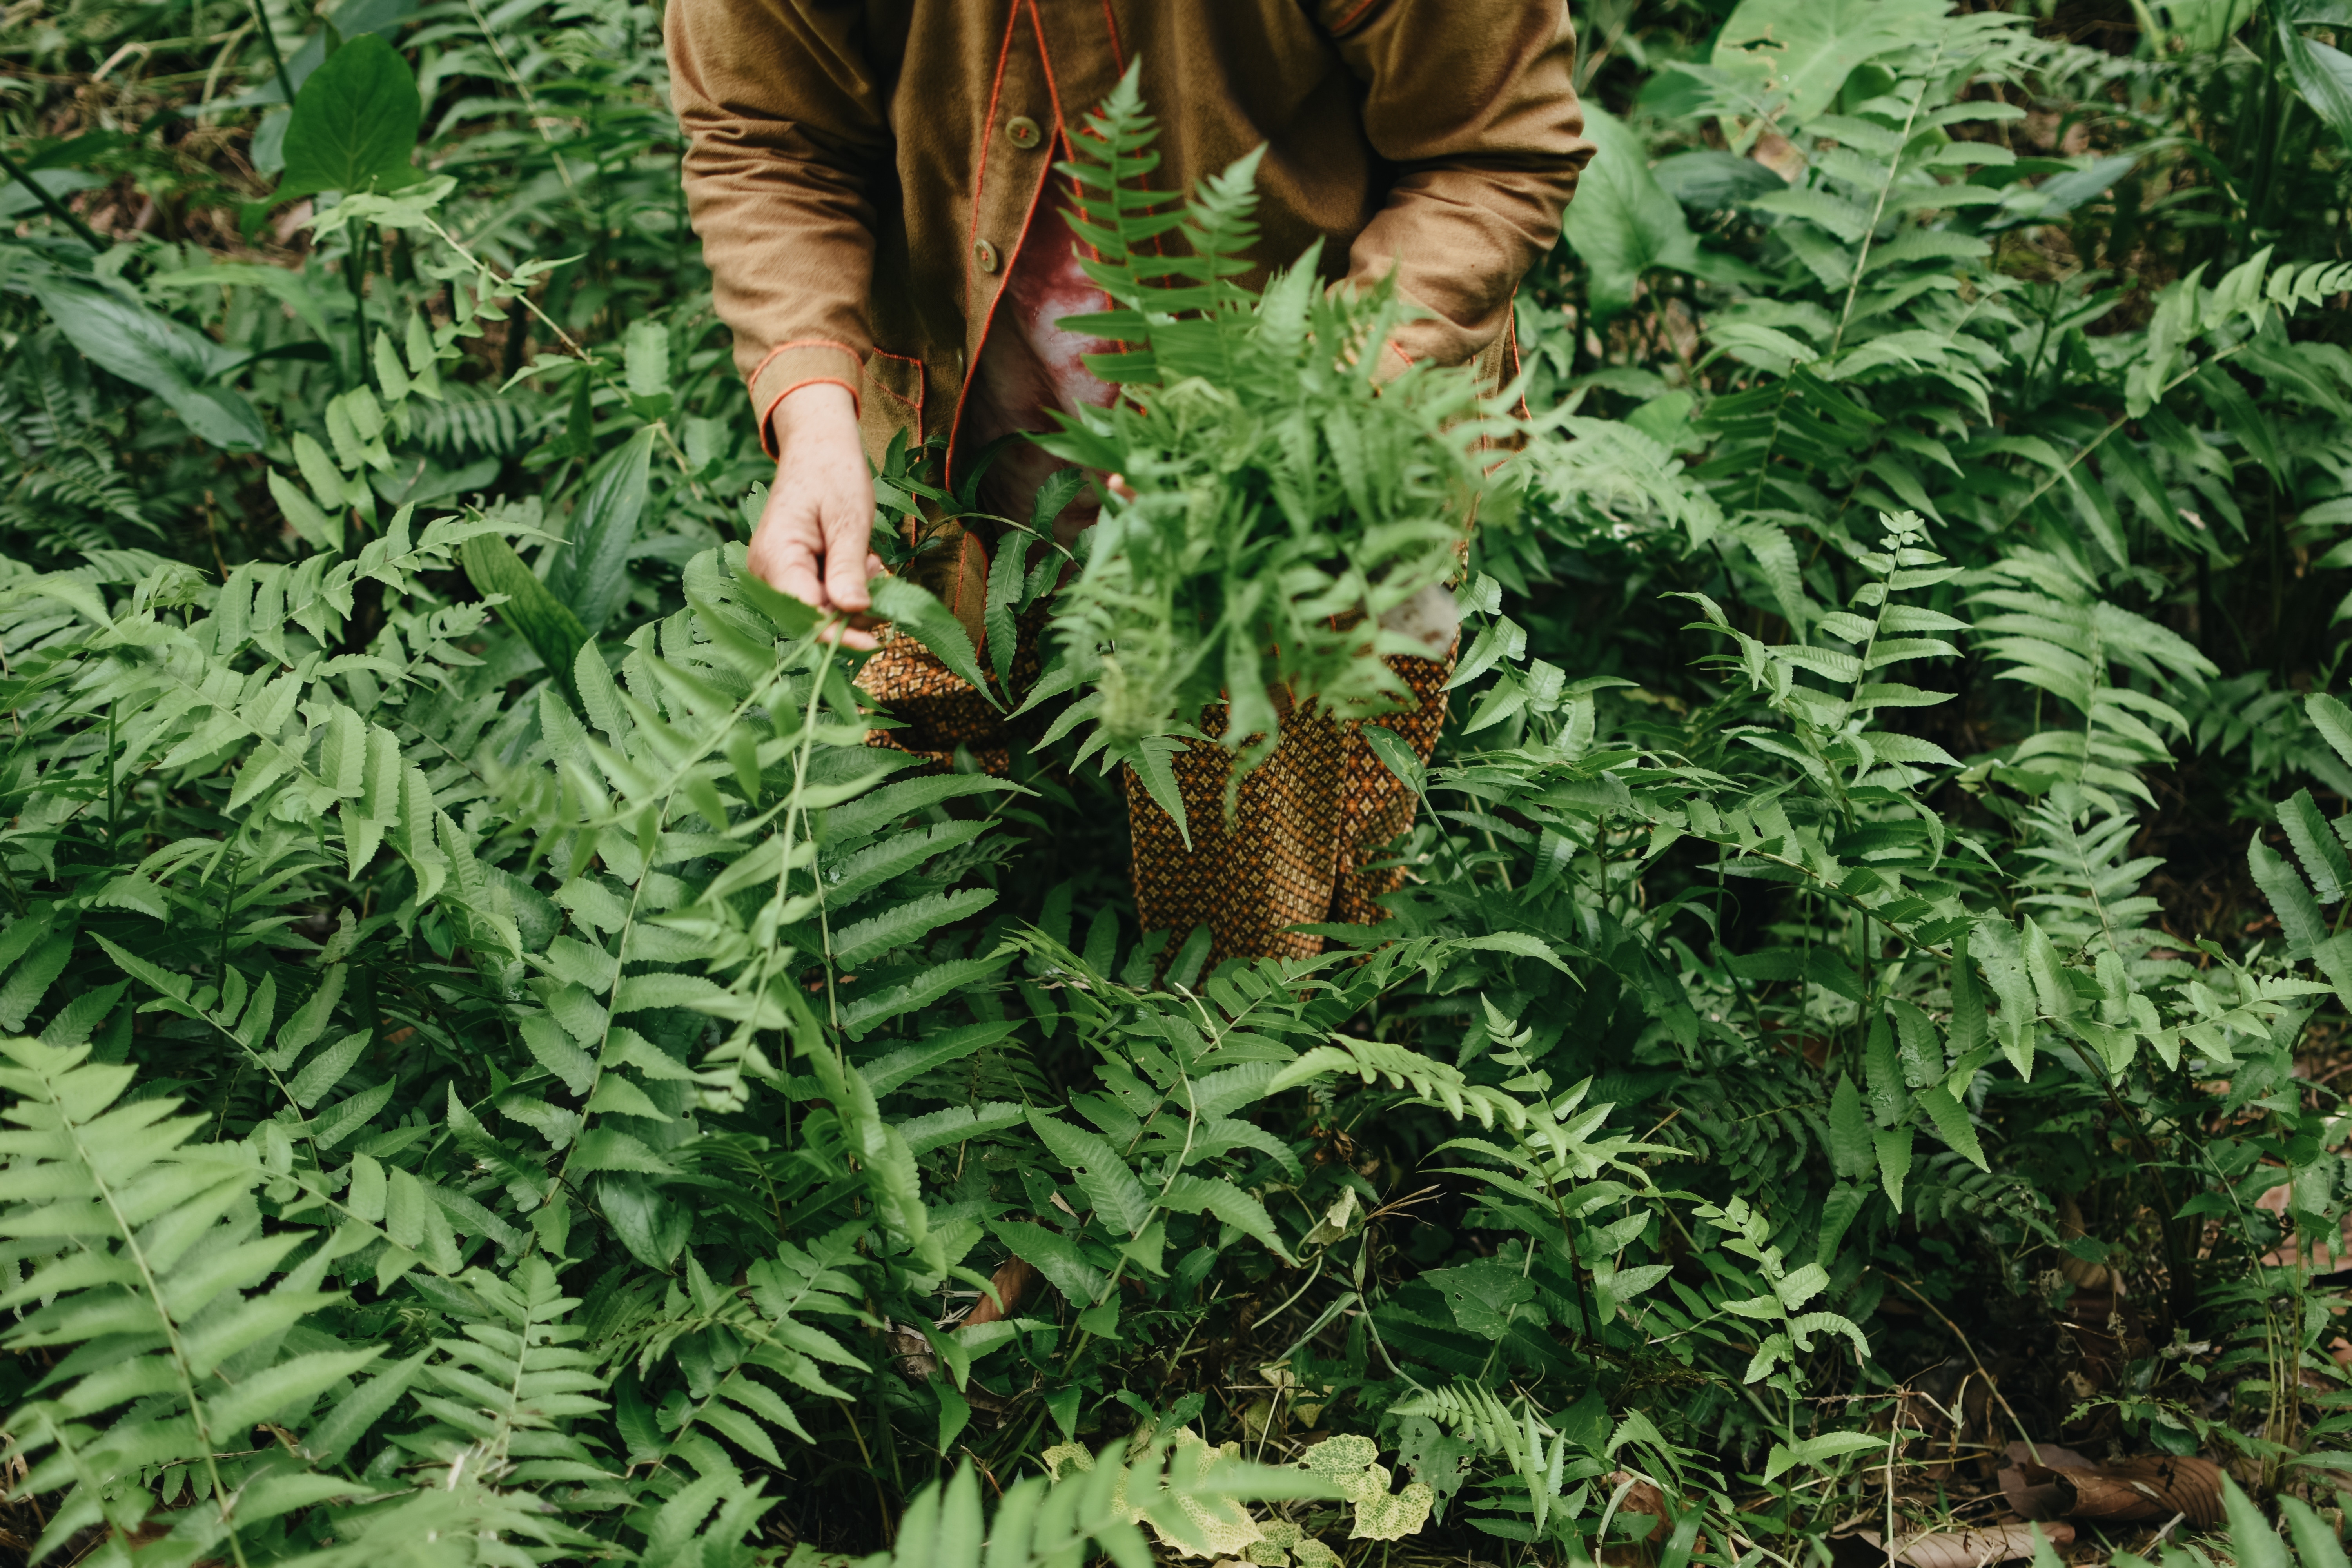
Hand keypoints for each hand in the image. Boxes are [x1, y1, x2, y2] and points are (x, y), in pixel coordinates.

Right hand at [746, 381, 883, 648]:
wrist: (817, 446)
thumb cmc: (833, 473)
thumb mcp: (849, 520)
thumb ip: (847, 566)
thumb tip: (852, 610)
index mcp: (775, 556)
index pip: (804, 613)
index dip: (838, 633)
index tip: (874, 644)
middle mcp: (766, 570)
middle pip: (812, 615)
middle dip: (852, 610)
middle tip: (880, 578)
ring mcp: (775, 572)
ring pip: (820, 608)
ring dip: (852, 596)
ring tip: (870, 562)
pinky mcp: (789, 571)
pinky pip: (820, 593)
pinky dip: (846, 586)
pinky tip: (860, 562)